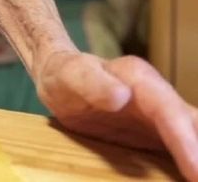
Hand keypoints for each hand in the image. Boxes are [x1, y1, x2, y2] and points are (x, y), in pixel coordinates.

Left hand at [36, 50, 197, 180]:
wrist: (62, 76)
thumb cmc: (66, 75)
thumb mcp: (72, 76)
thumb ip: (93, 83)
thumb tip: (121, 96)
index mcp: (141, 80)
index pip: (170, 112)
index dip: (186, 142)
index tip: (196, 172)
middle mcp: (159, 96)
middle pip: (193, 125)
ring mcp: (162, 116)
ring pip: (193, 135)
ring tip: (196, 178)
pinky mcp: (159, 133)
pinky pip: (181, 148)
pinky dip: (189, 161)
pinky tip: (188, 176)